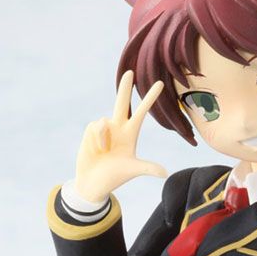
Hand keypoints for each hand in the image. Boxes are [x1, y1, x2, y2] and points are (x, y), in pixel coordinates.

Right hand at [74, 70, 167, 201]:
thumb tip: (165, 173)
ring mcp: (104, 129)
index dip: (150, 98)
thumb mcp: (132, 170)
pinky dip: (96, 140)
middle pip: (122, 102)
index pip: (142, 112)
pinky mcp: (91, 130)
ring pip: (104, 121)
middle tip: (130, 71)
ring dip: (104, 139)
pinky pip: (95, 127)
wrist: (92, 183)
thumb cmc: (114, 177)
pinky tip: (96, 150)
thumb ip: (147, 168)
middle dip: (125, 87)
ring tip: (104, 153)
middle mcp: (118, 127)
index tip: (160, 84)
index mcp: (131, 134)